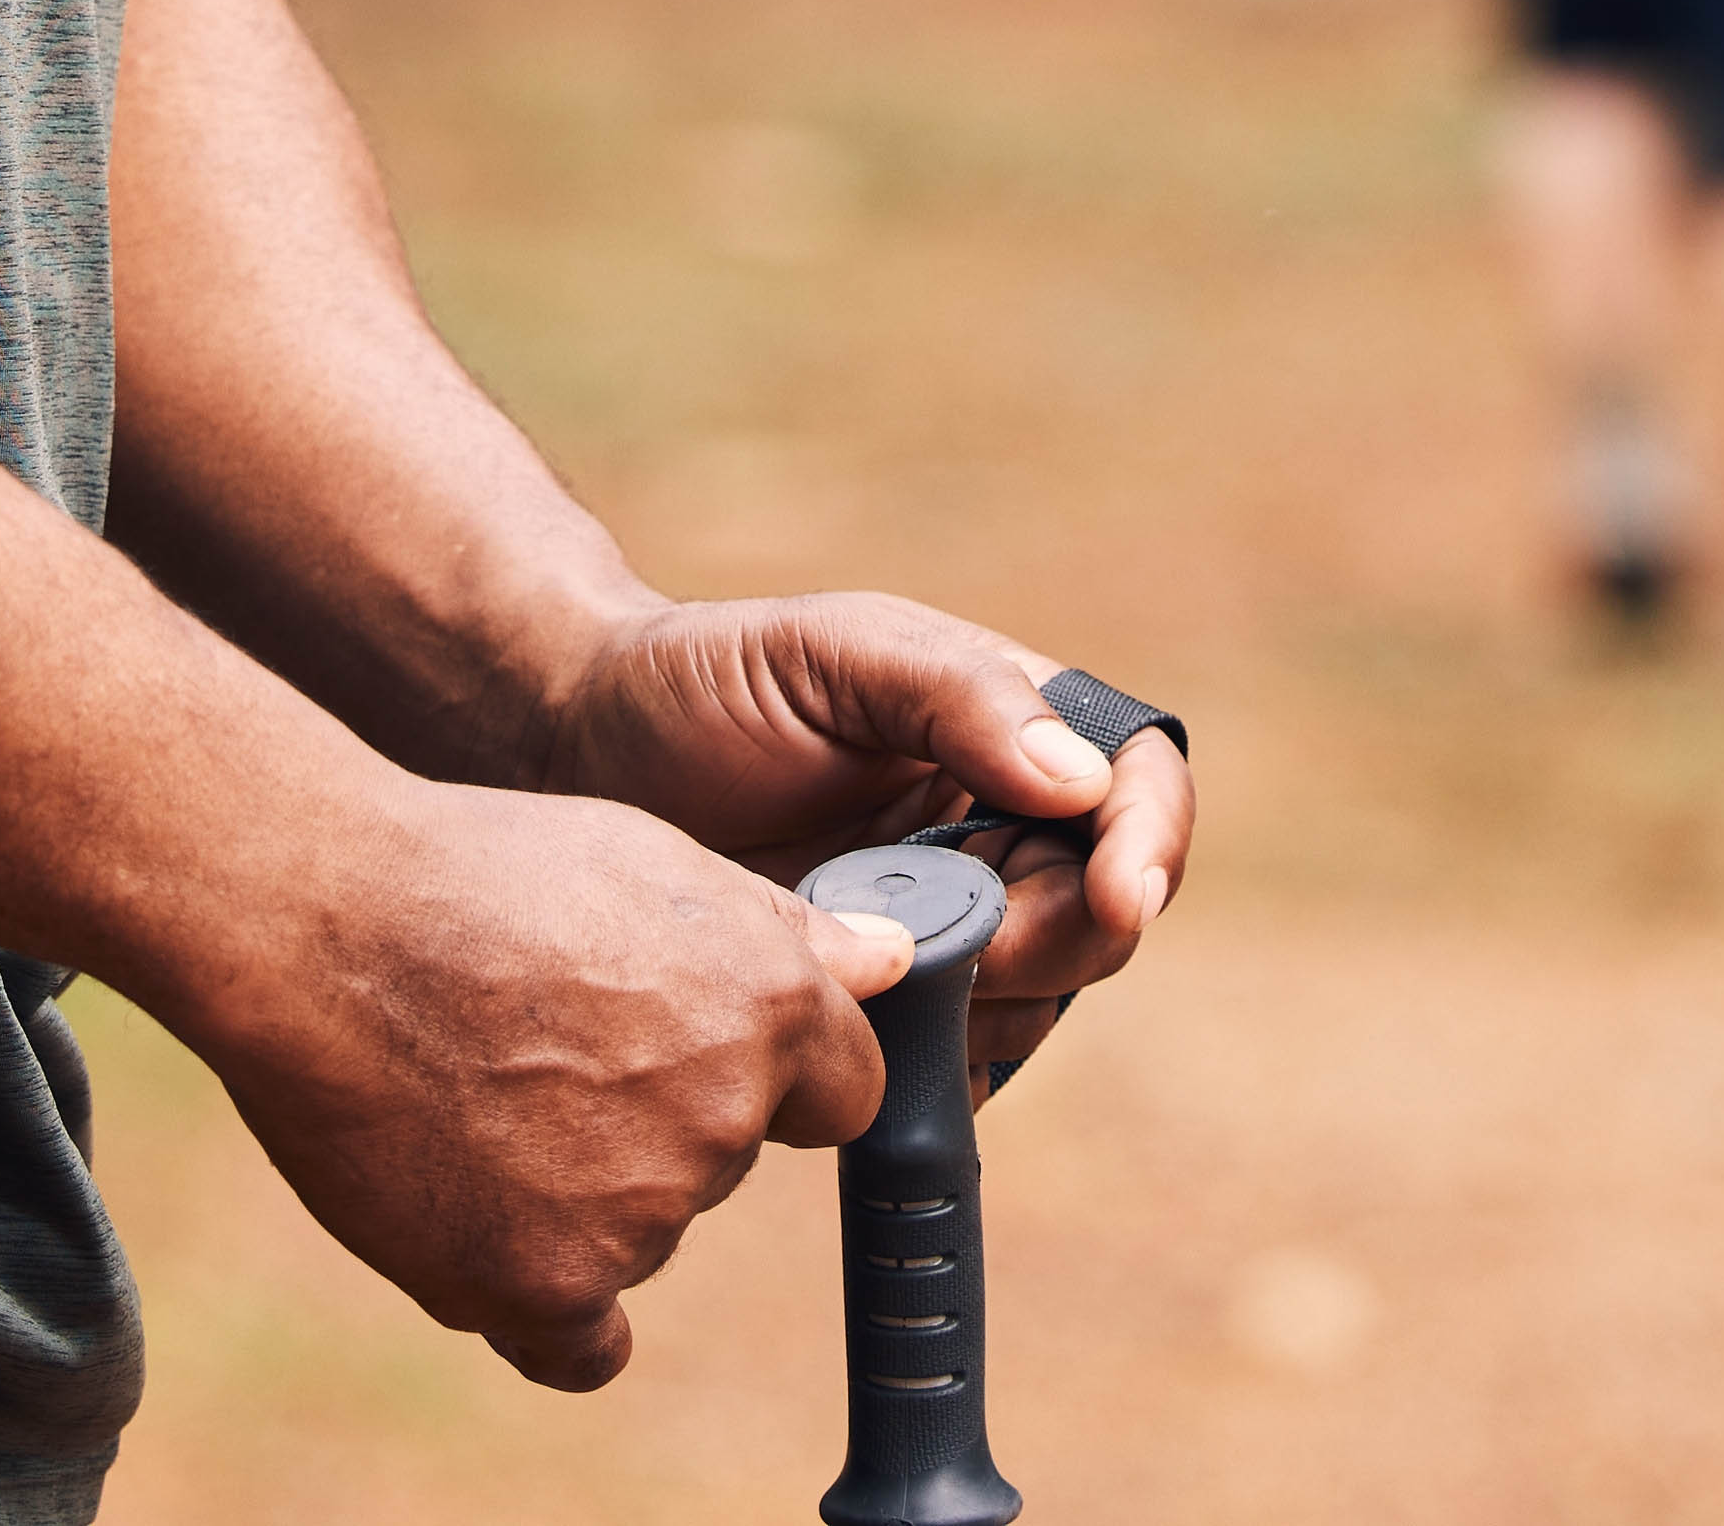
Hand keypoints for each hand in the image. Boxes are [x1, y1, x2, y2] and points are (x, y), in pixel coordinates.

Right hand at [181, 773, 909, 1392]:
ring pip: (643, 1225)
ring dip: (584, 1187)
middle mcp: (723, 1117)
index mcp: (770, 1006)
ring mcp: (639, 1214)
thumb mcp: (650, 859)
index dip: (769, 1066)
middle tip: (548, 1047)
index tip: (689, 1041)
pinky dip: (549, 1300)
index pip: (840, 1088)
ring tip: (476, 1091)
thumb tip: (890, 967)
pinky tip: (500, 1233)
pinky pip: (583, 1342)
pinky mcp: (545, 1287)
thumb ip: (782, 933)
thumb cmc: (474, 873)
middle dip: (661, 1115)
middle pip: (726, 1153)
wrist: (321, 927)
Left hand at [523, 593, 1198, 1079]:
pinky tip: (861, 1033)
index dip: (1149, 841)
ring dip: (985, 1004)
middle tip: (959, 943)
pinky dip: (936, 1068)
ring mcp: (952, 927)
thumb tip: (1080, 781)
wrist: (574, 767)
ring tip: (876, 967)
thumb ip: (959, 696)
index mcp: (1010, 730)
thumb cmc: (702, 685)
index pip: (1136, 785)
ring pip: (1041, 999)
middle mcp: (1001, 830)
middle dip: (1050, 935)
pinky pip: (962, 1068)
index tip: (1123, 893)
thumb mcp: (831, 654)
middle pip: (1102, 912)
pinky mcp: (893, 1012)